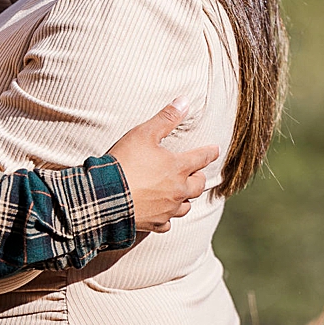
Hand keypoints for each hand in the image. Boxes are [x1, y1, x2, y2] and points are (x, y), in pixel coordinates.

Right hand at [106, 101, 217, 232]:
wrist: (107, 196)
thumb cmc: (126, 162)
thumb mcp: (143, 134)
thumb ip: (166, 118)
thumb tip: (185, 101)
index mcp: (178, 167)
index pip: (201, 158)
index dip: (209, 152)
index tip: (216, 149)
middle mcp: (178, 190)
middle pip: (197, 185)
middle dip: (199, 177)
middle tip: (198, 173)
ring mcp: (167, 209)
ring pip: (186, 206)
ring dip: (186, 198)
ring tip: (182, 194)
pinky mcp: (155, 223)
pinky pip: (167, 223)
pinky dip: (167, 218)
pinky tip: (163, 215)